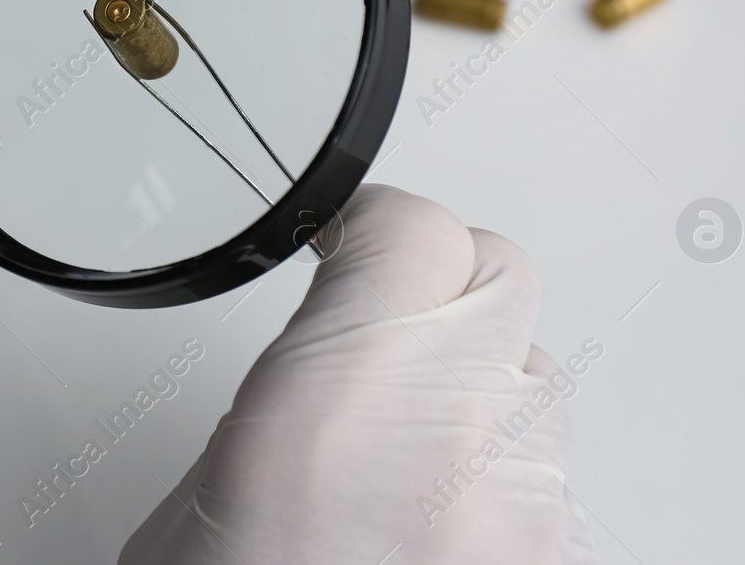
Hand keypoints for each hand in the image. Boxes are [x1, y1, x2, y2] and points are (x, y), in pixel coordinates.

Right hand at [120, 185, 599, 564]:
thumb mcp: (193, 515)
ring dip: (480, 384)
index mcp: (334, 411)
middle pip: (502, 279)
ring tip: (406, 441)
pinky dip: (502, 475)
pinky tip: (437, 520)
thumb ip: (278, 411)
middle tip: (386, 315)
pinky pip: (552, 479)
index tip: (349, 237)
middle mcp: (456, 453)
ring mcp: (529, 522)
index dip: (375, 222)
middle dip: (444, 279)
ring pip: (539, 379)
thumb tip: (319, 376)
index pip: (413, 229)